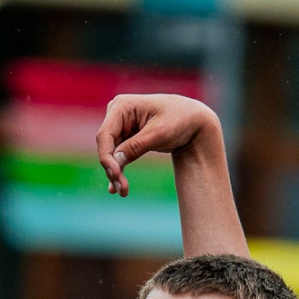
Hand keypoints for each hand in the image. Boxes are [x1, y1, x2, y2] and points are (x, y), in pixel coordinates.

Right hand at [96, 94, 218, 196]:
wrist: (193, 121)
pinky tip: (115, 189)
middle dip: (112, 168)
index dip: (107, 157)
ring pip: (111, 153)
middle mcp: (117, 113)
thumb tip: (114, 162)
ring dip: (115, 173)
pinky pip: (118, 156)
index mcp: (122, 106)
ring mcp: (120, 125)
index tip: (115, 175)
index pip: (105, 135)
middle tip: (122, 189)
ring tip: (123, 192)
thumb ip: (135, 147)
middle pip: (106, 146)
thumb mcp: (159, 134)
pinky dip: (118, 170)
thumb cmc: (178, 121)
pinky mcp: (126, 137)